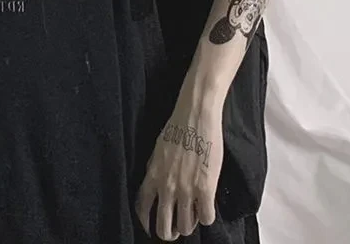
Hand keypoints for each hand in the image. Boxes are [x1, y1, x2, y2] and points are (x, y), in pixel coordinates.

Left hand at [135, 99, 222, 240]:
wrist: (195, 117)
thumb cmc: (177, 129)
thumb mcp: (157, 150)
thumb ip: (155, 170)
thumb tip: (155, 185)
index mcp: (152, 176)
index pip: (142, 209)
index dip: (146, 222)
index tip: (150, 227)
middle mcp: (167, 187)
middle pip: (163, 227)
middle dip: (169, 232)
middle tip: (175, 228)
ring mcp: (186, 190)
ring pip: (185, 227)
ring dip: (189, 225)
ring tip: (192, 216)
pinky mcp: (205, 189)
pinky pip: (206, 218)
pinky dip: (206, 216)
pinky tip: (206, 207)